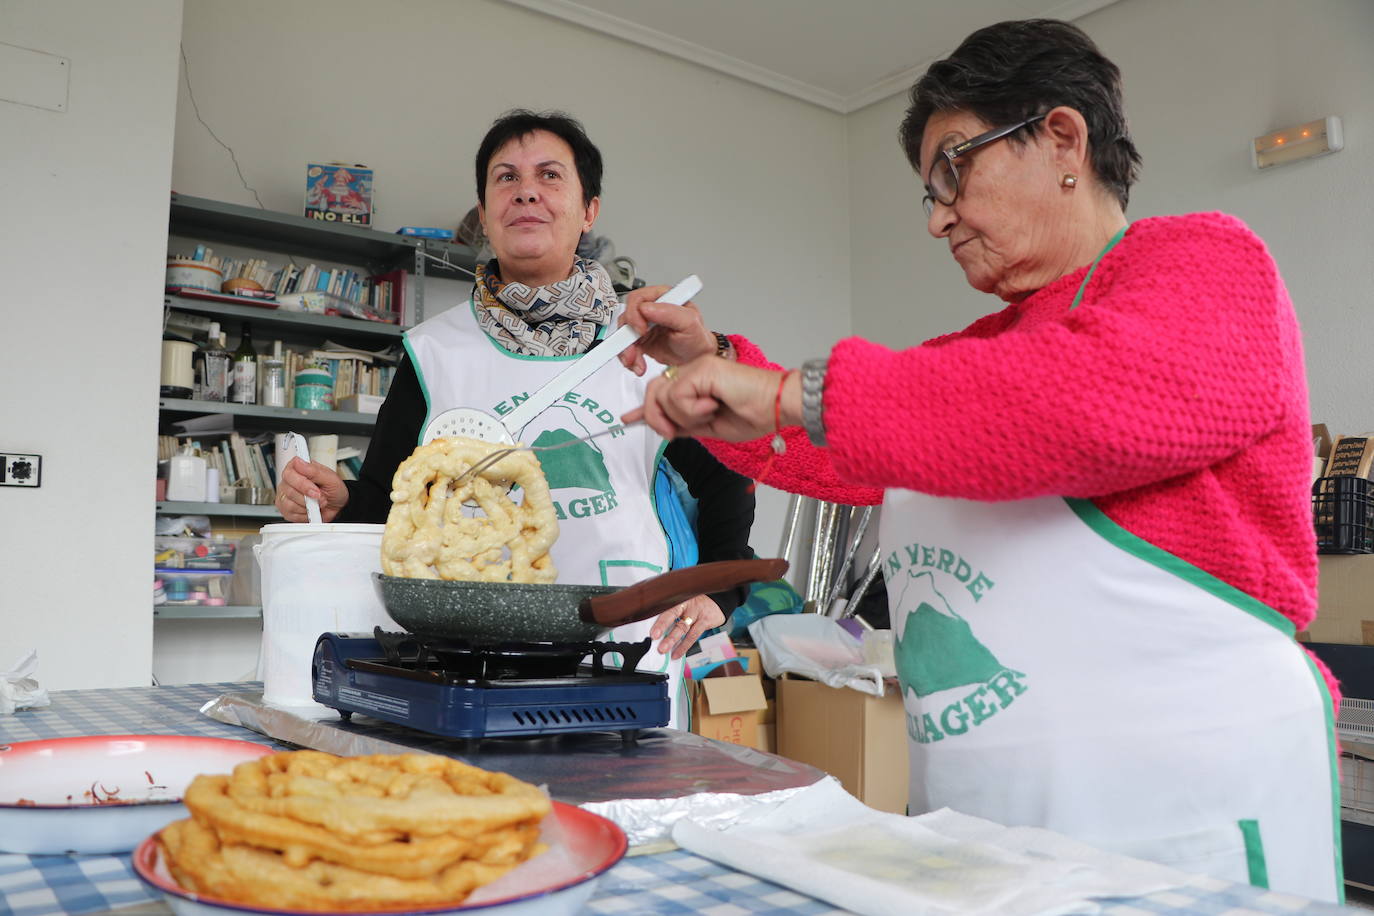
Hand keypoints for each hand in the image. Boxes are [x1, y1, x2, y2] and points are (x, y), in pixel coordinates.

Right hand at [274, 456, 349, 522]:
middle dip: (308, 497)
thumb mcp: (330, 478)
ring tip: (317, 503)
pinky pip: (291, 514)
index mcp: (297, 468)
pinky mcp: (285, 509)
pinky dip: (304, 514)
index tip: (316, 490)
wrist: (337, 506)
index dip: (302, 483)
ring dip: (308, 506)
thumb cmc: (333, 489)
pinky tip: (311, 509)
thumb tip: (298, 462)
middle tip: (321, 497)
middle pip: (289, 490)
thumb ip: (314, 471)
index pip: (290, 473)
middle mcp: (288, 481)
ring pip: (289, 504)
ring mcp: (285, 495)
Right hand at [618, 284, 717, 375]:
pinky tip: (637, 365)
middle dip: (626, 336)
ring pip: (623, 333)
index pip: (639, 298)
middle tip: (634, 349)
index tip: (641, 330)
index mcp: (663, 298)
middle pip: (627, 316)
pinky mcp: (640, 341)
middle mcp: (652, 310)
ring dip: (626, 350)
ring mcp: (644, 325)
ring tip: (635, 362)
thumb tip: (648, 308)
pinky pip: (625, 347)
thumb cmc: (697, 339)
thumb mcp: (690, 323)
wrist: (696, 360)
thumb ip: (671, 313)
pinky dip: (628, 358)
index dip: (635, 314)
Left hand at [623, 356, 801, 441]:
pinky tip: (713, 405)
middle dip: (657, 418)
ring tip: (709, 412)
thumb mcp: (708, 428)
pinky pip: (677, 396)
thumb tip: (662, 429)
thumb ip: (683, 425)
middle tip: (674, 432)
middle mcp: (692, 371)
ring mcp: (696, 367)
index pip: (660, 392)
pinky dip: (692, 409)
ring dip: (683, 416)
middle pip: (654, 392)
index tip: (628, 421)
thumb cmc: (753, 414)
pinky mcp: (701, 368)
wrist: (776, 407)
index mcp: (695, 383)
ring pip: (664, 396)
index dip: (644, 409)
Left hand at [649, 594, 724, 659]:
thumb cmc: (696, 602)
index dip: (655, 613)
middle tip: (653, 636)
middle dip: (662, 625)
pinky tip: (676, 653)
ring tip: (663, 649)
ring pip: (683, 626)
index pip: (665, 604)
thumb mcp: (684, 600)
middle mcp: (687, 603)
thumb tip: (653, 625)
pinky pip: (693, 635)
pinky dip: (683, 646)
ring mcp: (697, 612)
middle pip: (672, 612)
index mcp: (678, 597)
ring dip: (672, 639)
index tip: (647, 622)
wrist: (719, 600)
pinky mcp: (705, 621)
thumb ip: (671, 609)